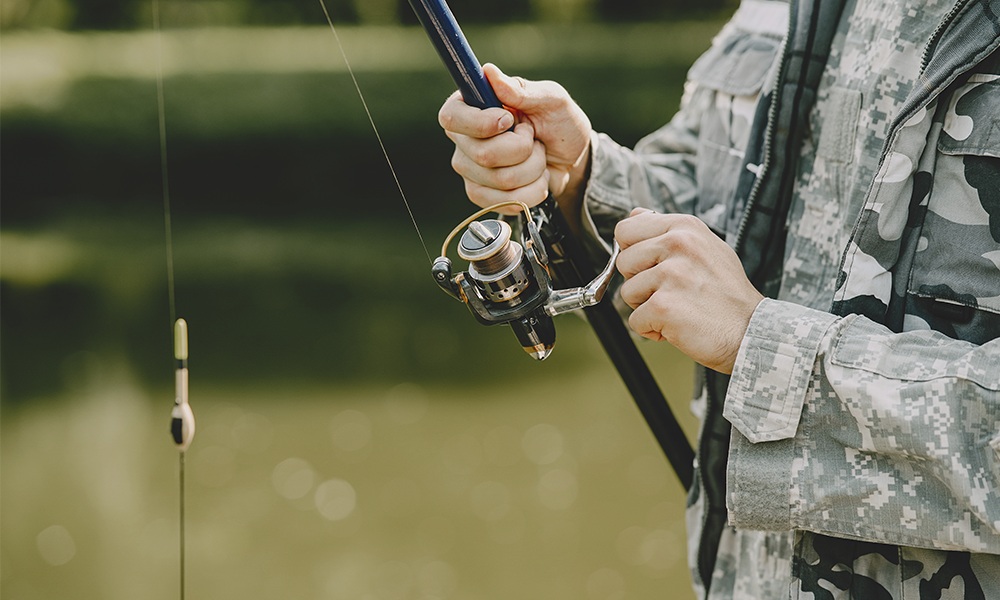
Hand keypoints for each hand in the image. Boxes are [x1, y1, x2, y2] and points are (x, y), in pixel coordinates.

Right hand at [437, 63, 590, 216]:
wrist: (572, 159)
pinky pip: (505, 201)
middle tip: (533, 138)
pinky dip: (532, 191)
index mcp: (472, 106)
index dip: (480, 124)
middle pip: (483, 154)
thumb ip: (521, 90)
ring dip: (533, 169)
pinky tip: (535, 178)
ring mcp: (470, 169)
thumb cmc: (559, 122)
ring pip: (501, 180)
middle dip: (523, 149)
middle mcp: (464, 138)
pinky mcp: (481, 194)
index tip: (508, 121)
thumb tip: (489, 72)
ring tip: (538, 156)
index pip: (451, 117)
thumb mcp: (551, 99)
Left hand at [614, 209, 763, 373]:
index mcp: (684, 228)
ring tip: (678, 307)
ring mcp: (670, 275)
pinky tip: (677, 325)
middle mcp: (677, 245)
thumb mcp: (706, 247)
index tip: (651, 265)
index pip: (626, 228)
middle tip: (671, 291)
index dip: (633, 251)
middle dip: (639, 281)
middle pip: (623, 261)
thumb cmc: (728, 295)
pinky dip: (652, 329)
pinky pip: (634, 320)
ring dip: (646, 307)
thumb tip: (636, 214)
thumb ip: (668, 231)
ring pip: (627, 292)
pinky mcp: (663, 306)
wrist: (752, 331)